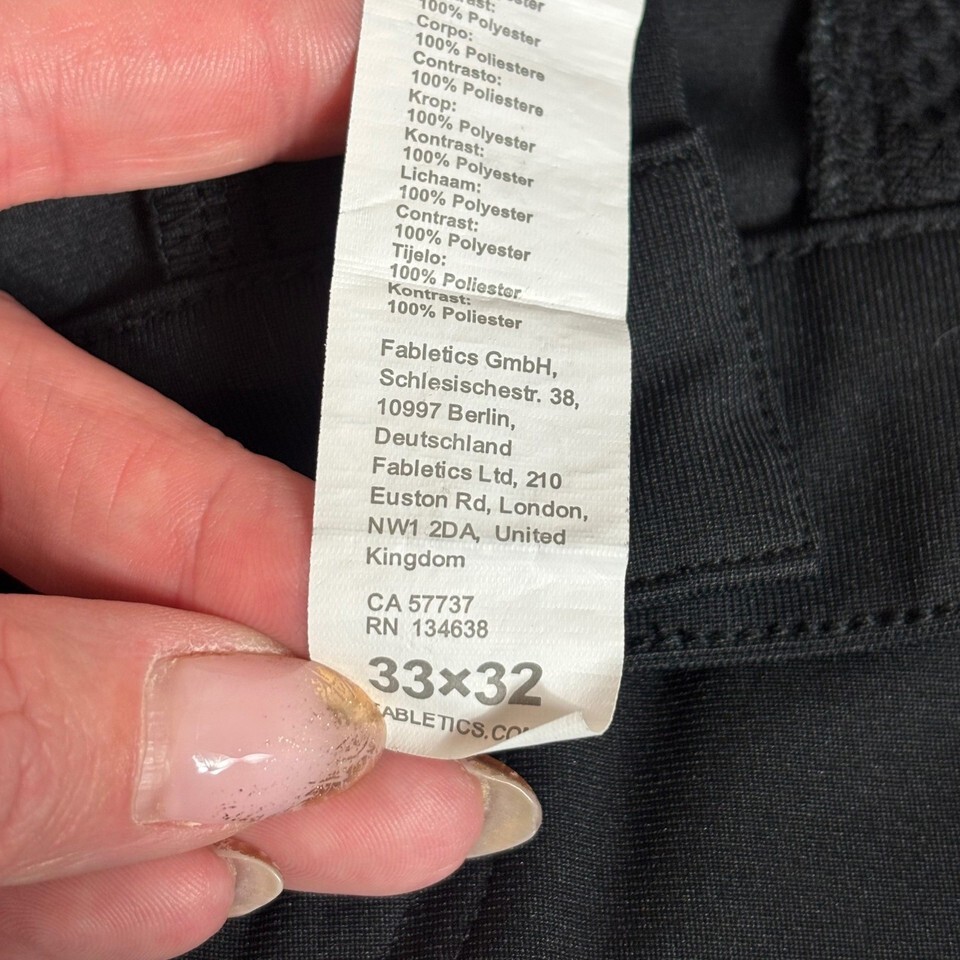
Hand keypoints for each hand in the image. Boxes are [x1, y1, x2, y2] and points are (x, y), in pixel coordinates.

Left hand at [0, 3, 540, 956]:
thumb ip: (6, 697)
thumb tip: (262, 730)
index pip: (50, 79)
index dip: (248, 68)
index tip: (409, 83)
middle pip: (97, 433)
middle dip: (279, 567)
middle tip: (438, 653)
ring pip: (51, 611)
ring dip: (201, 739)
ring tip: (364, 819)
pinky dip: (56, 817)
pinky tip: (162, 890)